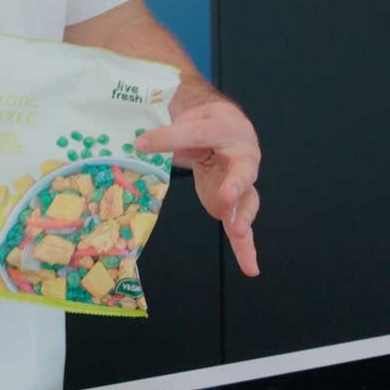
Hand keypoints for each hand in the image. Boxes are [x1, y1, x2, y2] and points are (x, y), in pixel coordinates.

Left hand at [135, 101, 260, 276]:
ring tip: (237, 232)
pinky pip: (242, 226)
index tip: (142, 144)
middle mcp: (243, 157)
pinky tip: (250, 267)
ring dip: (241, 217)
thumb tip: (139, 145)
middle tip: (226, 198)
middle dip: (234, 186)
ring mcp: (242, 184)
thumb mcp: (186, 122)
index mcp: (226, 128)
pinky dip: (245, 248)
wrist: (224, 128)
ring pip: (247, 201)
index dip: (169, 138)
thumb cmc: (204, 124)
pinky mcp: (235, 205)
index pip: (195, 134)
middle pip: (241, 172)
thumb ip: (166, 135)